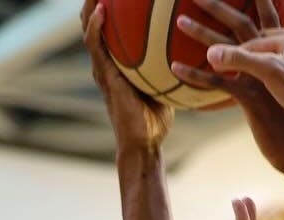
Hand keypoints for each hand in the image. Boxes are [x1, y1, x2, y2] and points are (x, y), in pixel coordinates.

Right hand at [82, 0, 172, 151]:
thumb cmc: (156, 119)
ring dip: (90, 5)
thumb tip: (194, 49)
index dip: (111, 8)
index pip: (111, 28)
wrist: (144, 142)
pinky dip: (96, 26)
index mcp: (118, 62)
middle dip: (97, 0)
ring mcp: (102, 67)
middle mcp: (106, 61)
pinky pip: (96, 45)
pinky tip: (102, 10)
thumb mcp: (165, 85)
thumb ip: (170, 67)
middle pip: (95, 21)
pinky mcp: (103, 75)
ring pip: (89, 28)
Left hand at [171, 0, 283, 173]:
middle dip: (219, 5)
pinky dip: (195, 75)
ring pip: (225, 49)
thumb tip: (261, 68)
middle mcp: (268, 61)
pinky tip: (175, 68)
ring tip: (180, 21)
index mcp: (278, 54)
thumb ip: (270, 75)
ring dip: (201, 32)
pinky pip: (218, 82)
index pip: (265, 18)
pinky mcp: (250, 97)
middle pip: (241, 23)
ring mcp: (259, 77)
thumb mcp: (282, 93)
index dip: (258, 2)